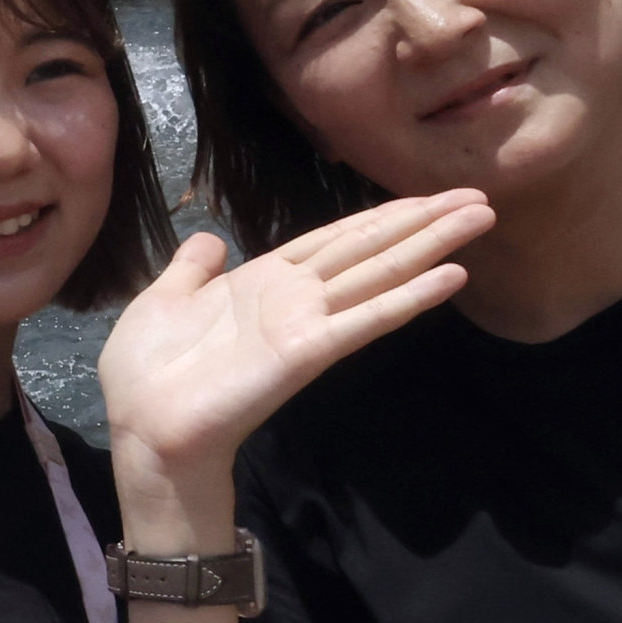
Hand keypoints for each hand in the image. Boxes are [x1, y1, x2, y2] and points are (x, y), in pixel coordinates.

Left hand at [97, 192, 490, 485]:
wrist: (142, 427)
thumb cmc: (146, 372)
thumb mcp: (162, 300)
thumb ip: (191, 269)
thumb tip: (211, 240)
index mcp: (262, 281)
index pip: (333, 239)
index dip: (379, 216)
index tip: (424, 197)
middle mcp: (295, 297)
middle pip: (370, 248)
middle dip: (422, 222)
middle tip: (477, 196)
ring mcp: (307, 323)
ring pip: (380, 271)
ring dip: (431, 244)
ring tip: (480, 216)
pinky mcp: (309, 351)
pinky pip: (368, 318)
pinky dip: (410, 296)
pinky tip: (452, 275)